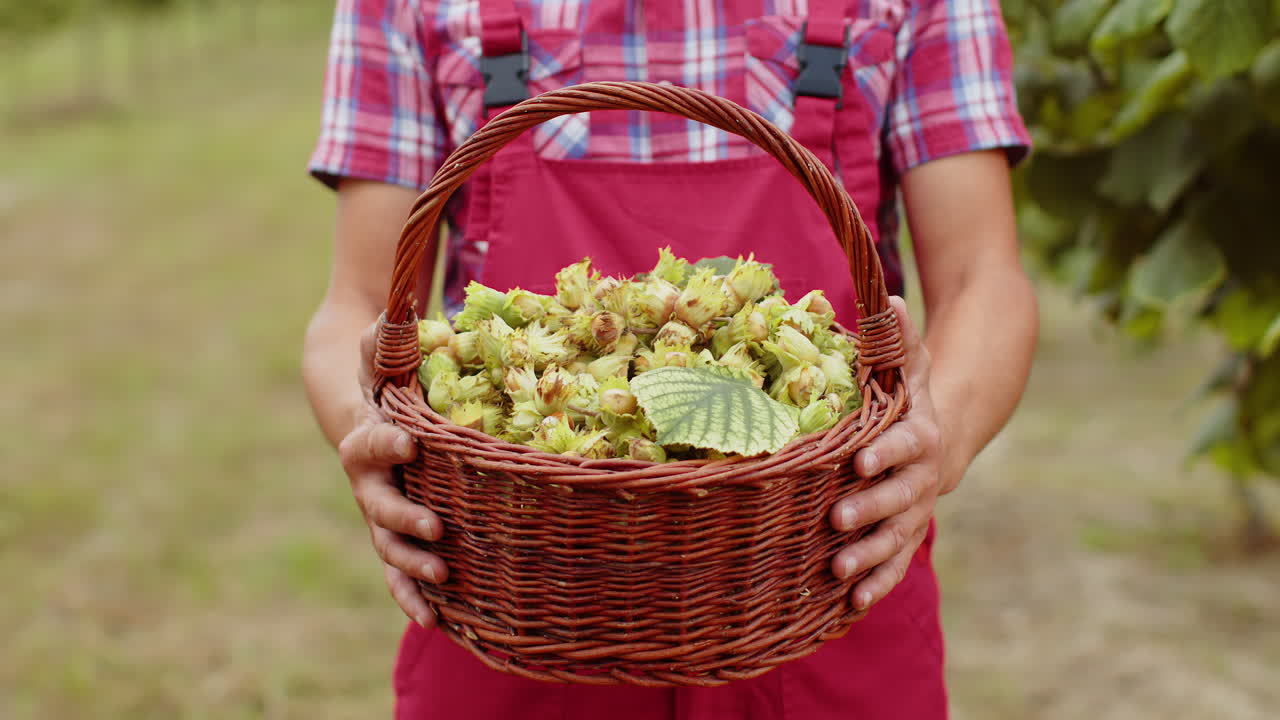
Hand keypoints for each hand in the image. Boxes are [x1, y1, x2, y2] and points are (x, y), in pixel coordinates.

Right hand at [338, 320, 448, 628]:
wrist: (353, 403)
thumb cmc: (376, 375)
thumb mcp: (378, 352)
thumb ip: (383, 341)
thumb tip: (388, 316)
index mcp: (365, 437)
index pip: (369, 441)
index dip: (386, 442)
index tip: (410, 440)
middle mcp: (368, 481)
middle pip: (378, 505)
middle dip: (404, 518)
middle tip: (435, 528)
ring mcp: (379, 511)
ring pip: (387, 547)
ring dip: (410, 569)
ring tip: (441, 582)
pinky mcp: (395, 531)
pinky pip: (399, 569)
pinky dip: (412, 595)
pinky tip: (436, 622)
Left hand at [829, 296, 943, 610]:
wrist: (943, 437)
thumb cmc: (910, 398)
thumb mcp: (910, 365)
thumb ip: (899, 338)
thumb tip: (889, 298)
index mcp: (918, 435)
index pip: (903, 444)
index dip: (885, 453)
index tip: (859, 460)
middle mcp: (920, 478)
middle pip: (898, 497)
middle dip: (870, 509)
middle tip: (837, 519)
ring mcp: (913, 511)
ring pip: (895, 537)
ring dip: (870, 555)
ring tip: (838, 570)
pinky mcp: (904, 536)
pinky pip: (894, 564)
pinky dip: (877, 583)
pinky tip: (851, 604)